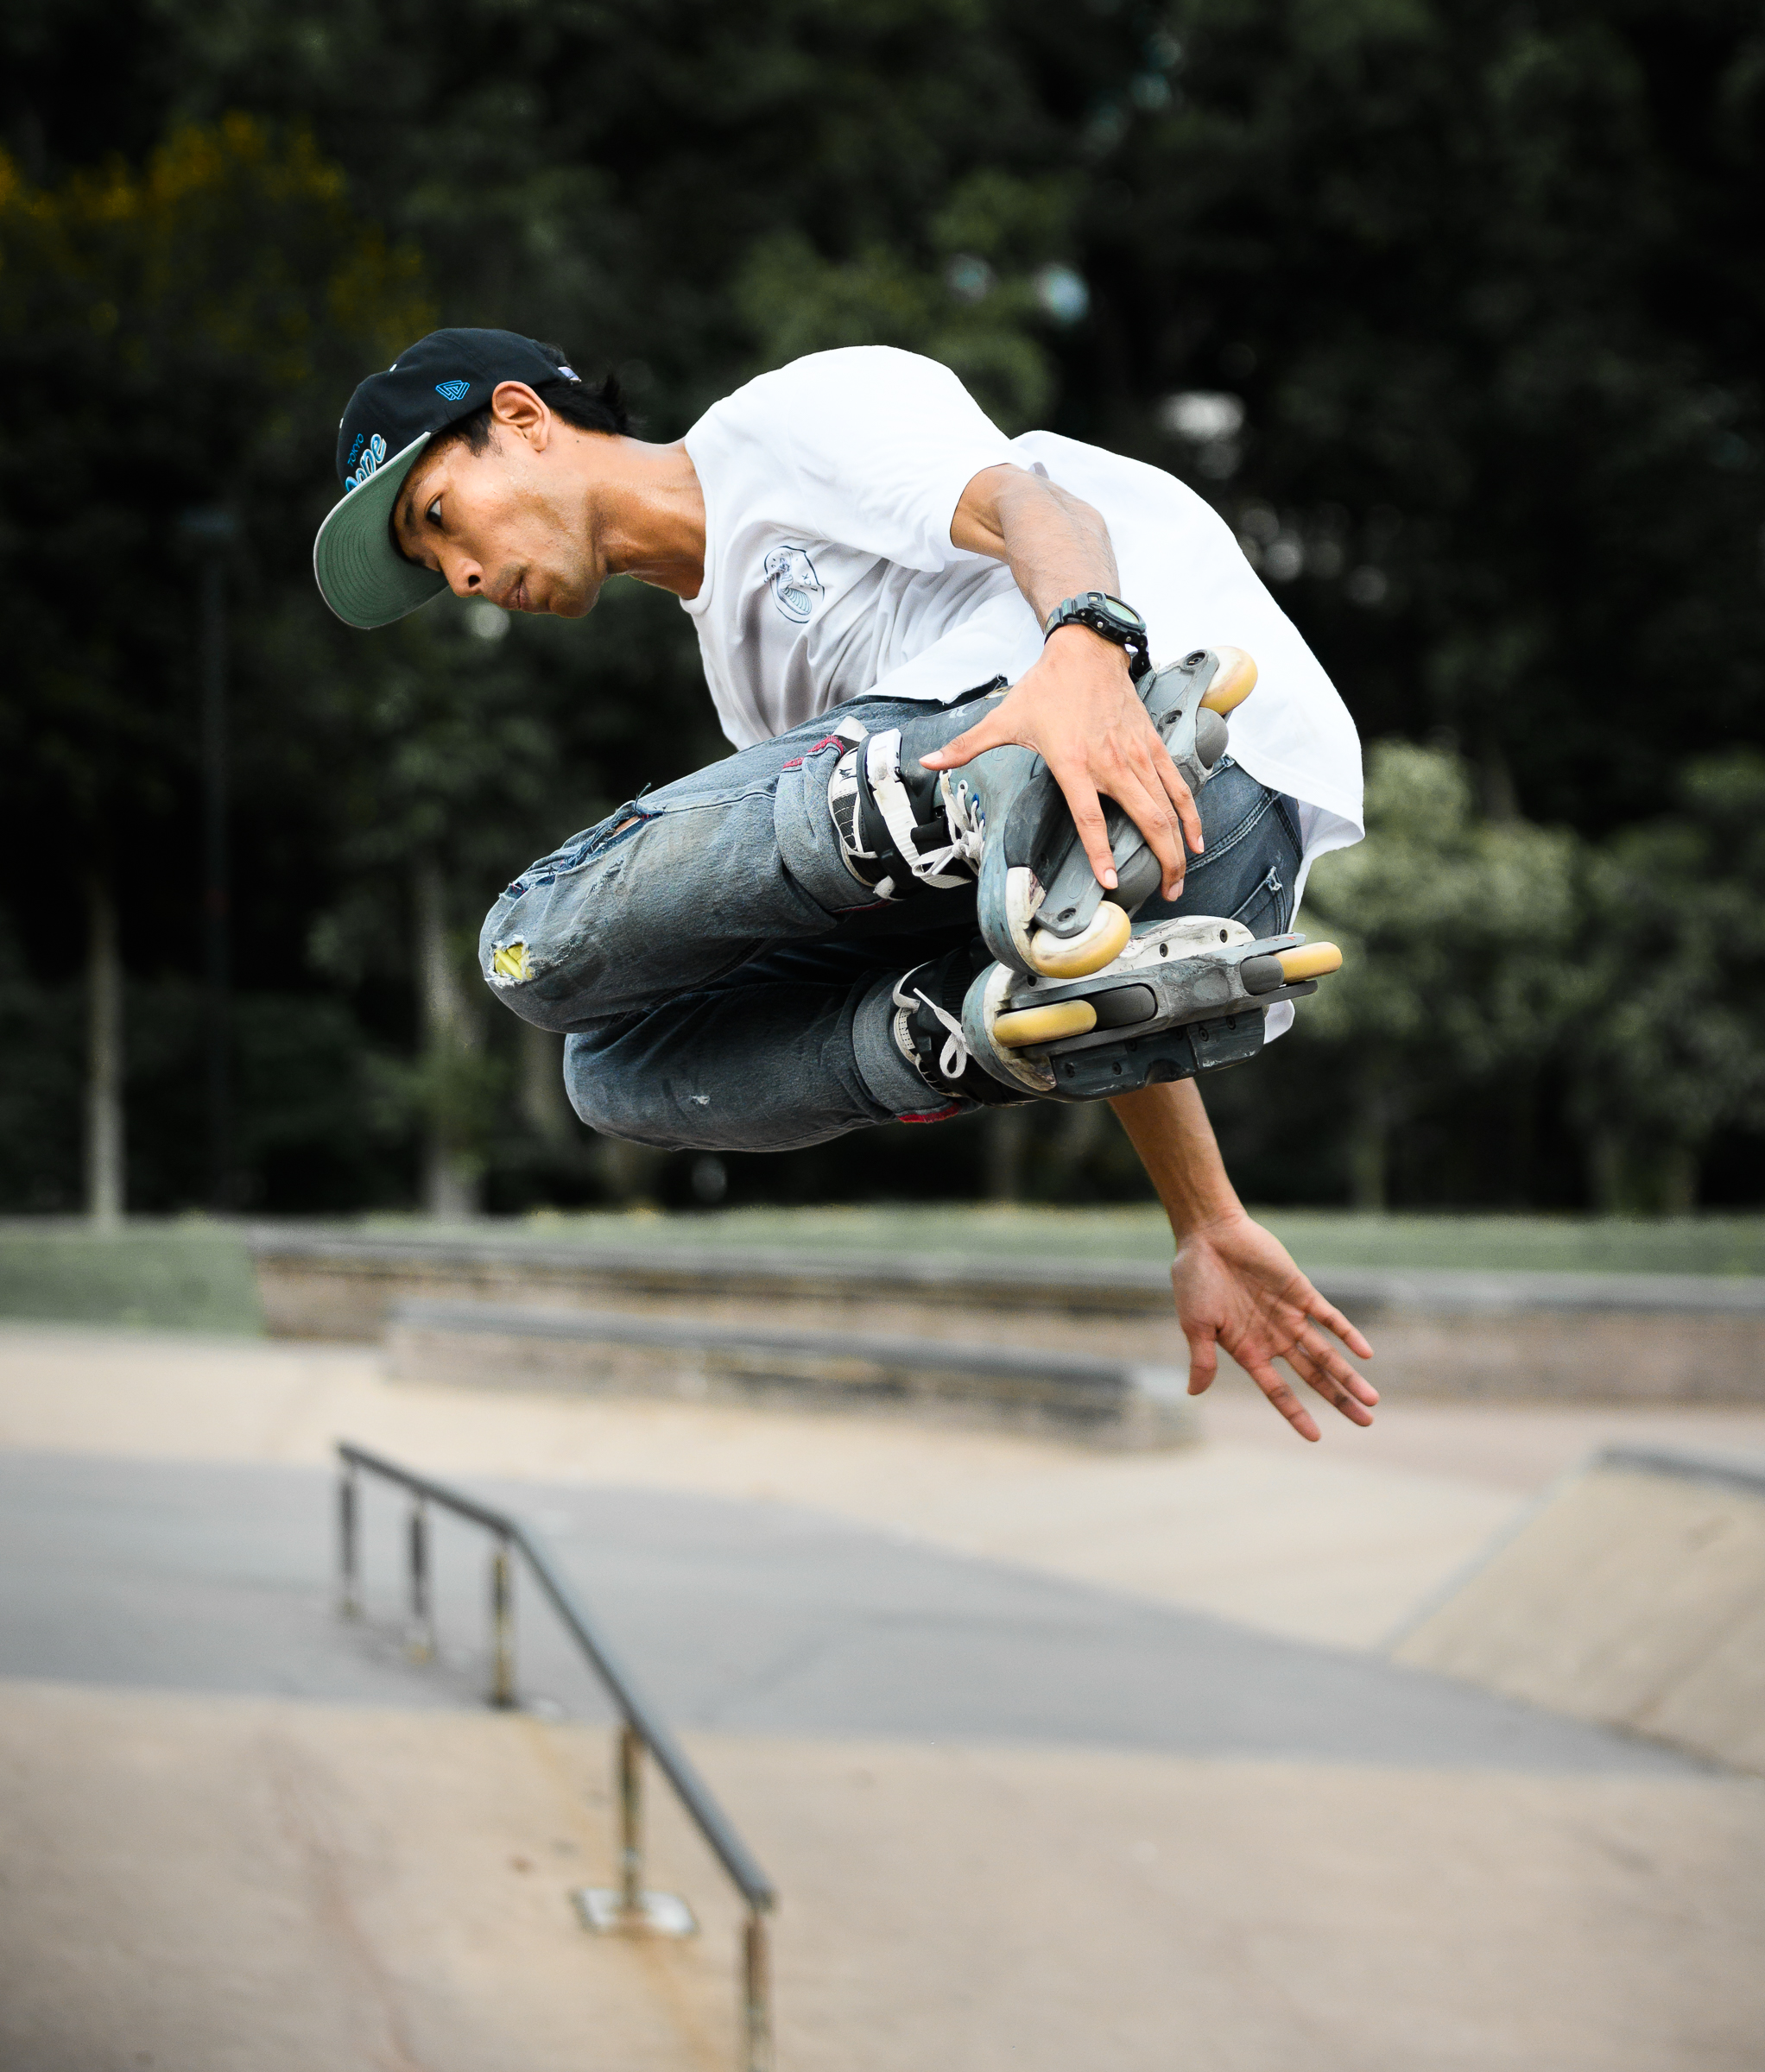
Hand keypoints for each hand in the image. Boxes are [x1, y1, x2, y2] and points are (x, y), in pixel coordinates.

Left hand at [919, 626, 1202, 899]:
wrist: (1085, 650)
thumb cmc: (1046, 686)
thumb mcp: (1003, 718)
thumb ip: (966, 746)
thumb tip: (928, 761)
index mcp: (1073, 762)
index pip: (1090, 817)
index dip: (1101, 851)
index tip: (1109, 881)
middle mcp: (1110, 762)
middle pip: (1146, 819)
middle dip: (1161, 859)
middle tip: (1166, 891)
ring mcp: (1135, 753)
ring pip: (1168, 806)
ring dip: (1179, 843)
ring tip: (1181, 875)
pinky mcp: (1151, 743)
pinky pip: (1176, 782)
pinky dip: (1189, 811)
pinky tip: (1195, 835)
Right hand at [1171, 1211, 1376, 1440]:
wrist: (1209, 1234)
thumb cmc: (1194, 1279)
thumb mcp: (1194, 1324)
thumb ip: (1202, 1359)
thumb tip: (1193, 1393)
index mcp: (1248, 1351)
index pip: (1278, 1390)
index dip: (1297, 1414)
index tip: (1317, 1437)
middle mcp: (1273, 1338)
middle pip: (1313, 1376)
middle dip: (1339, 1399)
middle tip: (1367, 1423)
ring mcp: (1289, 1315)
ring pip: (1326, 1352)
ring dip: (1348, 1374)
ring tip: (1372, 1399)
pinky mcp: (1300, 1290)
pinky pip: (1329, 1316)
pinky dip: (1347, 1333)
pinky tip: (1364, 1353)